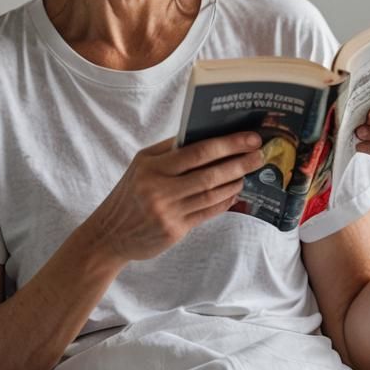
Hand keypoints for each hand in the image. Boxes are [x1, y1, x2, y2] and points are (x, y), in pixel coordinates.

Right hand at [86, 132, 264, 262]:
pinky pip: (207, 213)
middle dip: (239, 162)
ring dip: (234, 182)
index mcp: (150, 165)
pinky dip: (224, 201)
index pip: (196, 151)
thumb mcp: (141, 165)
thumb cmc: (129, 193)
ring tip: (248, 172)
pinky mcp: (174, 230)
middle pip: (209, 173)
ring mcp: (167, 211)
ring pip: (211, 194)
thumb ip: (169, 151)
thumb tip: (206, 135)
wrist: (109, 233)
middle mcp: (158, 188)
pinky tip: (234, 193)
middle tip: (259, 154)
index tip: (249, 138)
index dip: (227, 144)